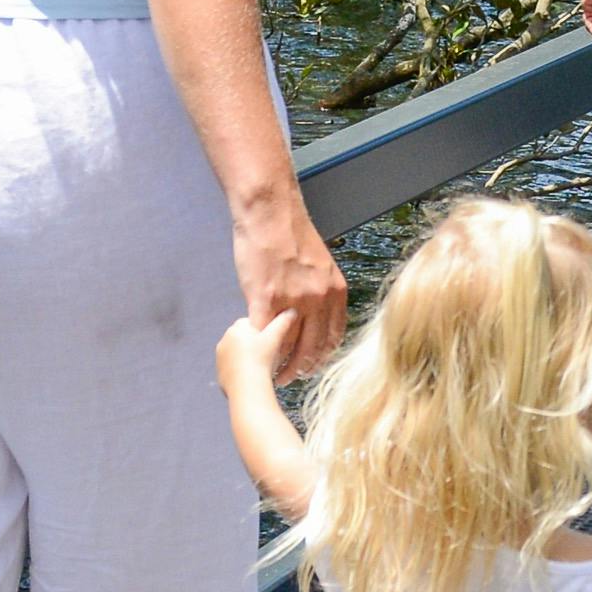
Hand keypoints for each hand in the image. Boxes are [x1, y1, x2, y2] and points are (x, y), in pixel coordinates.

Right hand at [234, 200, 350, 381]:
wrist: (269, 213)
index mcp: (335, 291)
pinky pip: (265, 333)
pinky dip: (261, 349)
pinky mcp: (265, 298)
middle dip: (302, 368)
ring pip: (289, 346)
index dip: (322, 357)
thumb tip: (312, 316)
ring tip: (274, 374)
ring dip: (282, 365)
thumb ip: (318, 292)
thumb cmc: (290, 234)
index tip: (312, 367)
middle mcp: (318, 299)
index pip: (333, 337)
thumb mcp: (319, 265)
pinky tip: (256, 355)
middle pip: (313, 348)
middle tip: (291, 378)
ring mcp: (292, 300)